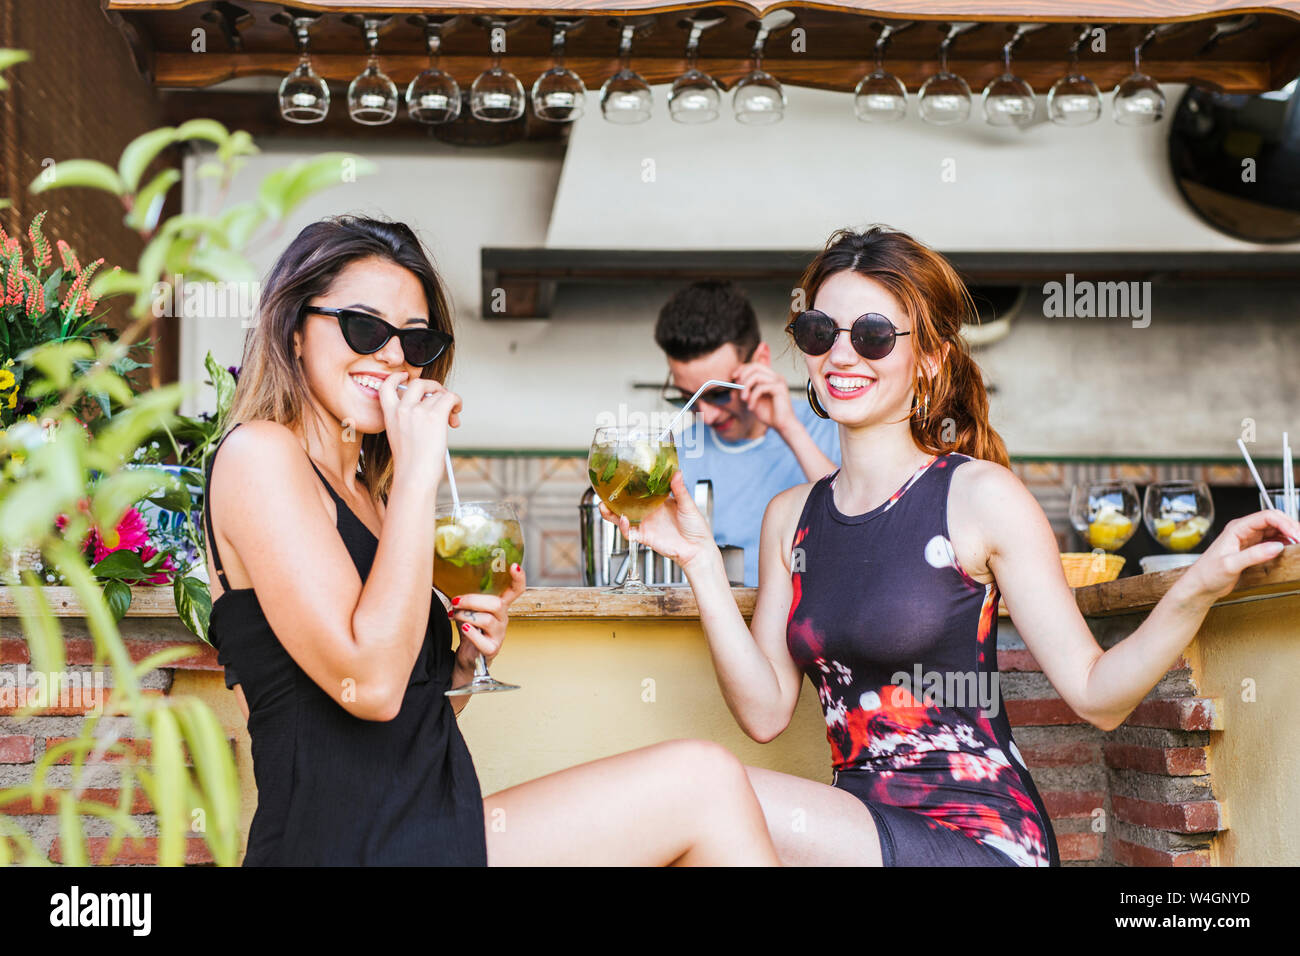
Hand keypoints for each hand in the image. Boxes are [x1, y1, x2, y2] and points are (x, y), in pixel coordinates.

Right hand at [378, 372, 461, 487]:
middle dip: (433, 386)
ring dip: (449, 403)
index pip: (386, 385)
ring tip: (452, 418)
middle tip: (440, 397)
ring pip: (439, 394)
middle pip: (418, 382)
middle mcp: (402, 409)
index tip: (406, 376)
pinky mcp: (435, 415)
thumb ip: (408, 420)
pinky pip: (450, 397)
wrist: (414, 476)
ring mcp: (418, 410)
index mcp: (390, 415)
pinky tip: (456, 413)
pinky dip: (457, 402)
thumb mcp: (400, 438)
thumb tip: (430, 409)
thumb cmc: (410, 465)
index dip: (397, 377)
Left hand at [450, 562, 526, 671]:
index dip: (518, 578)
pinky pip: (482, 640)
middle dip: (473, 600)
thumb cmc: (470, 630)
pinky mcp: (492, 648)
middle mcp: (503, 618)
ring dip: (466, 616)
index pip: (516, 590)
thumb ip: (467, 598)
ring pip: (487, 620)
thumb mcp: (470, 610)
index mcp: (500, 606)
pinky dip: (471, 634)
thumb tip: (449, 580)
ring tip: (454, 616)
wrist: (469, 656)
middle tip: (456, 601)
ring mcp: (499, 634)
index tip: (514, 566)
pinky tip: (464, 629)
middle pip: (497, 604)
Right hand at [598, 470, 717, 574]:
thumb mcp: (688, 505)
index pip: (639, 491)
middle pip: (625, 504)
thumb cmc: (696, 527)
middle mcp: (649, 512)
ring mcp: (646, 524)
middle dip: (612, 499)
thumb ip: (680, 490)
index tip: (620, 476)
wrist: (697, 549)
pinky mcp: (645, 537)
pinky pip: (630, 533)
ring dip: (611, 513)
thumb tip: (677, 472)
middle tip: (604, 492)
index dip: (628, 485)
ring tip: (603, 506)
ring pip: (622, 518)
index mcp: (658, 501)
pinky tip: (623, 521)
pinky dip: (623, 528)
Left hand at [733, 362, 795, 434]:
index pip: (755, 366)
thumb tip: (736, 381)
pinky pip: (760, 388)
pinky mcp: (780, 389)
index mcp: (771, 378)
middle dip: (743, 375)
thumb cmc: (770, 415)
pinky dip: (752, 397)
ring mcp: (779, 382)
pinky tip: (751, 407)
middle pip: (756, 366)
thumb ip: (746, 390)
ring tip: (744, 399)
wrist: (782, 426)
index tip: (733, 377)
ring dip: (746, 387)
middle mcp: (776, 377)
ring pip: (757, 376)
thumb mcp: (753, 400)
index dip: (742, 369)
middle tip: (737, 386)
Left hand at [1174, 509, 1299, 604]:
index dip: (1285, 523)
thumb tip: (1276, 547)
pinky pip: (1273, 541)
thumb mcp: (1230, 565)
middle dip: (1291, 527)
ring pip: (1275, 530)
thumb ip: (1253, 555)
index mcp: (1237, 528)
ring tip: (1299, 544)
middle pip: (1274, 520)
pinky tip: (1290, 549)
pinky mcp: (1252, 549)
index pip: (1266, 517)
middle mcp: (1244, 530)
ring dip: (1289, 534)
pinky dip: (1284, 543)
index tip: (1297, 534)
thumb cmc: (1207, 574)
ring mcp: (1249, 539)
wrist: (1200, 586)